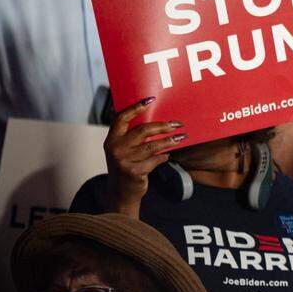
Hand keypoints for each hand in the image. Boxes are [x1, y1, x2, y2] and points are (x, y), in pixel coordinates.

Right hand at [104, 97, 183, 215]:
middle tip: (177, 124)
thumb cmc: (125, 166)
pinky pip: (155, 160)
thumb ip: (130, 136)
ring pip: (152, 146)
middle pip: (143, 130)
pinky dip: (163, 157)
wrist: (121, 192)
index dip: (136, 107)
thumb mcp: (122, 150)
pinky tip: (168, 155)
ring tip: (181, 138)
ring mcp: (124, 160)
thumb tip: (154, 120)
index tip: (150, 99)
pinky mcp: (134, 171)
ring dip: (169, 141)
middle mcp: (115, 148)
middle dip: (163, 126)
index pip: (121, 118)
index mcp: (111, 139)